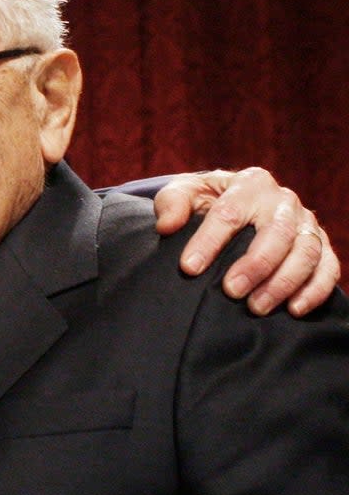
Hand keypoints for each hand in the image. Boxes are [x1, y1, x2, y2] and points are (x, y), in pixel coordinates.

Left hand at [153, 167, 339, 316]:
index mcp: (249, 184)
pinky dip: (316, 289)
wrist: (234, 205)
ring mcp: (305, 222)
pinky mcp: (320, 244)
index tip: (189, 268)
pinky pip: (328, 266)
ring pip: (306, 251)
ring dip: (284, 282)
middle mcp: (282, 201)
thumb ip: (172, 204)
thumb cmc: (205, 202)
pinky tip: (295, 310)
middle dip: (255, 265)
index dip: (209, 241)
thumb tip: (167, 226)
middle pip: (277, 233)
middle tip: (231, 292)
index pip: (229, 212)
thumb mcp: (184, 194)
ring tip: (257, 307)